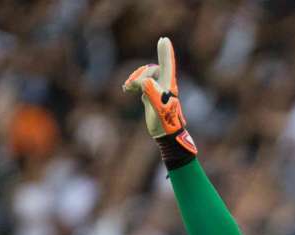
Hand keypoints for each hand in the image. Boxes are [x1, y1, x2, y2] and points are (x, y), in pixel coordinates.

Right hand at [123, 37, 196, 155]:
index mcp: (168, 85)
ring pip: (144, 76)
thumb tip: (145, 82)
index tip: (164, 39)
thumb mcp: (159, 108)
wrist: (165, 135)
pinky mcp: (150, 96)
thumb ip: (153, 93)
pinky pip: (140, 84)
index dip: (165, 52)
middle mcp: (164, 85)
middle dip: (139, 75)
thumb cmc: (165, 122)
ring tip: (127, 88)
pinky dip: (133, 85)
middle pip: (151, 70)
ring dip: (134, 79)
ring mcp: (157, 90)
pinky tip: (126, 90)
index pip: (167, 65)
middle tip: (131, 87)